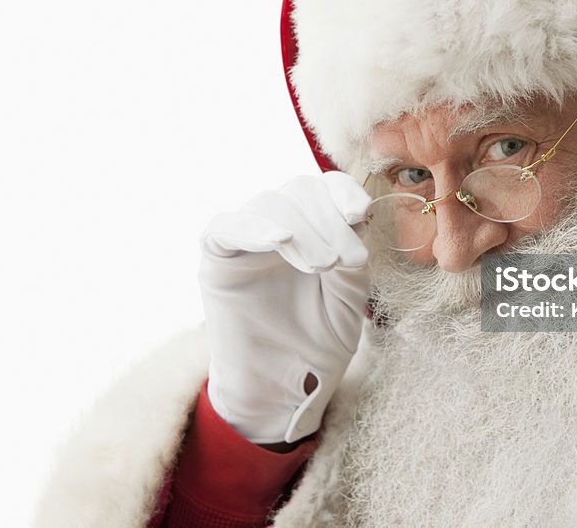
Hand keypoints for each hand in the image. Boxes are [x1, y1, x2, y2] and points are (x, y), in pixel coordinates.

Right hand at [198, 171, 371, 443]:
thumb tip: (354, 217)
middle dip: (326, 221)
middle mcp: (278, 225)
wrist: (285, 388)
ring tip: (322, 266)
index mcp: (312, 227)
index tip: (360, 213)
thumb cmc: (319, 340)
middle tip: (342, 261)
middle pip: (298, 192)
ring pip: (268, 204)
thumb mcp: (350, 293)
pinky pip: (225, 227)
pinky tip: (278, 240)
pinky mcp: (216, 259)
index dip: (342, 191)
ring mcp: (245, 240)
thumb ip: (353, 252)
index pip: (324, 188)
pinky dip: (252, 227)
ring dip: (301, 229)